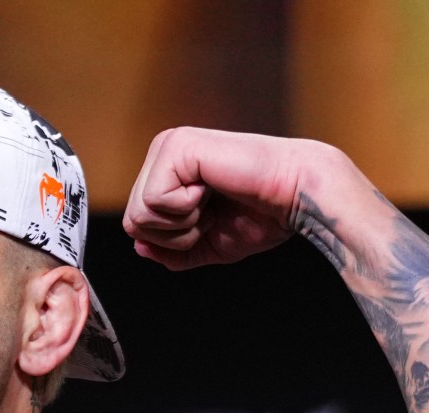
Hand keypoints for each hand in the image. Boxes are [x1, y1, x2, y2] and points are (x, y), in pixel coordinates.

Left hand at [124, 129, 342, 270]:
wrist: (295, 197)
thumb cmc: (261, 215)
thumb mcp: (207, 244)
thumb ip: (169, 250)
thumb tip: (138, 246)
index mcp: (168, 171)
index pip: (137, 224)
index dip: (174, 240)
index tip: (212, 219)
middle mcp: (164, 153)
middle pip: (133, 222)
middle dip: (176, 235)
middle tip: (214, 212)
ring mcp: (169, 147)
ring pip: (139, 214)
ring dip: (182, 225)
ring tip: (213, 201)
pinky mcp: (176, 148)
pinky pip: (152, 202)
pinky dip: (185, 210)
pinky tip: (212, 189)